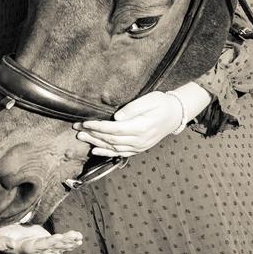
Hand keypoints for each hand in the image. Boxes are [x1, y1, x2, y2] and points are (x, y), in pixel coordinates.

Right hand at [0, 223, 82, 253]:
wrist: (0, 235)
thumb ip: (1, 243)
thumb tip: (10, 245)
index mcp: (24, 249)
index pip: (38, 247)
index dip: (48, 243)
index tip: (58, 237)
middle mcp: (34, 251)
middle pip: (51, 247)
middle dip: (64, 242)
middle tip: (75, 237)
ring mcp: (40, 247)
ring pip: (56, 247)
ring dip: (69, 243)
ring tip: (79, 238)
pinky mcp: (44, 242)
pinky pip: (58, 244)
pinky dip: (68, 242)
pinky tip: (78, 240)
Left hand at [73, 86, 207, 156]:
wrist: (175, 115)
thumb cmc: (161, 104)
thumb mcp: (150, 99)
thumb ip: (133, 108)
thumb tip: (116, 116)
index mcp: (141, 127)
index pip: (114, 129)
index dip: (98, 127)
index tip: (84, 122)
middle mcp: (140, 140)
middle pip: (111, 139)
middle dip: (92, 134)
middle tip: (77, 129)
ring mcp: (140, 146)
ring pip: (113, 147)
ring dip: (96, 143)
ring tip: (81, 138)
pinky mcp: (139, 148)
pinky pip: (120, 153)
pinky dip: (106, 152)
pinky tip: (95, 150)